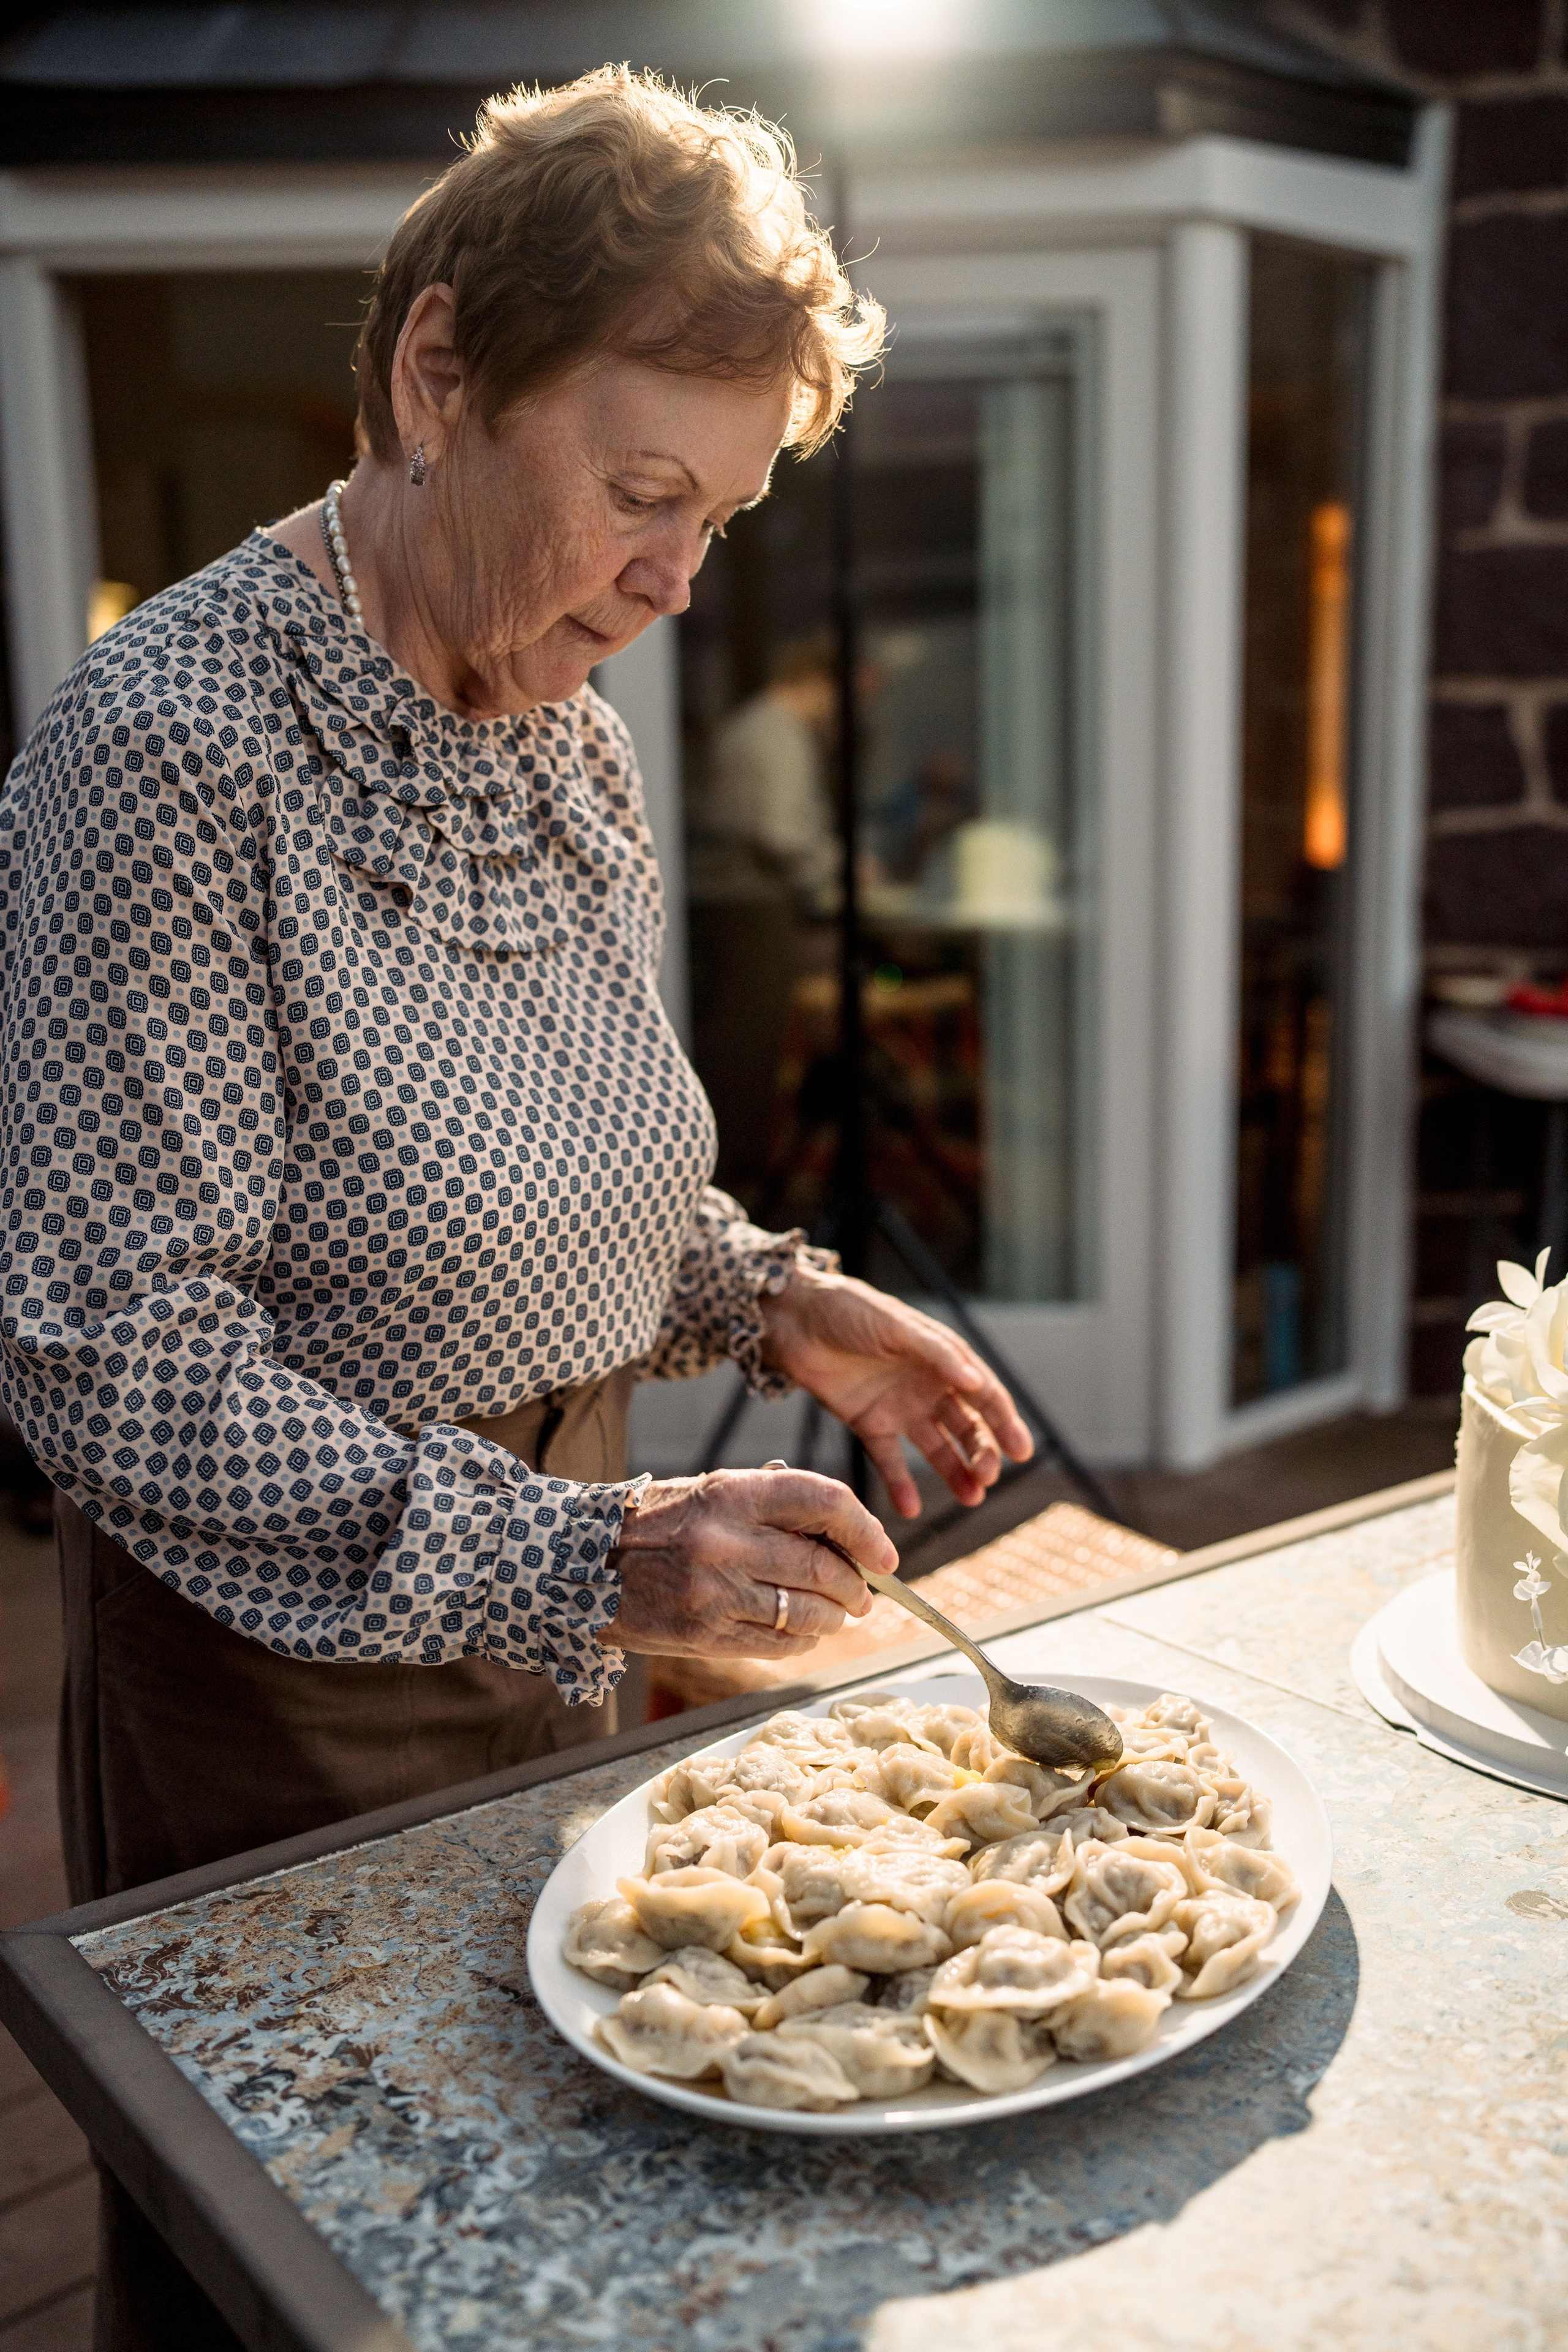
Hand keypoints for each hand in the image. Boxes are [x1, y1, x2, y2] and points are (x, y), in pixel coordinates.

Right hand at [600, 1466, 888, 1658]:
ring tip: (839, 1615)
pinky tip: (804, 1632)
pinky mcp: (705, 1634)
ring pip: (808, 1612)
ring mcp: (716, 1591)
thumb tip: (845, 1531)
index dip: (866, 1530)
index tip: (884, 1554)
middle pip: (824, 1566)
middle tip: (864, 1594)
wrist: (582, 1565)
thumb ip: (772, 1502)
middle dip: (856, 1586)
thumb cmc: (657, 1525)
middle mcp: (727, 1539)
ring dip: (836, 1618)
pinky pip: (778, 1644)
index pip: (825, 1502)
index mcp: (732, 1492)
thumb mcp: (711, 1491)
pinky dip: (803, 1641)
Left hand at [759, 1264, 1033, 1517]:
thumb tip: (977, 1383)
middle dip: (982, 1452)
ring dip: (954, 1472)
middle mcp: (927, 1385)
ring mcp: (899, 1407)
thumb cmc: (849, 1310)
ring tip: (970, 1498)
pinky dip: (900, 1484)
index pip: (983, 1395)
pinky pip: (890, 1460)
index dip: (1005, 1422)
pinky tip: (911, 1508)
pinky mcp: (868, 1424)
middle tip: (987, 1477)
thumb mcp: (896, 1326)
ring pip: (936, 1447)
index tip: (1021, 1452)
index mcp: (942, 1358)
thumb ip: (936, 1355)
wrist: (795, 1320)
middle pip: (965, 1426)